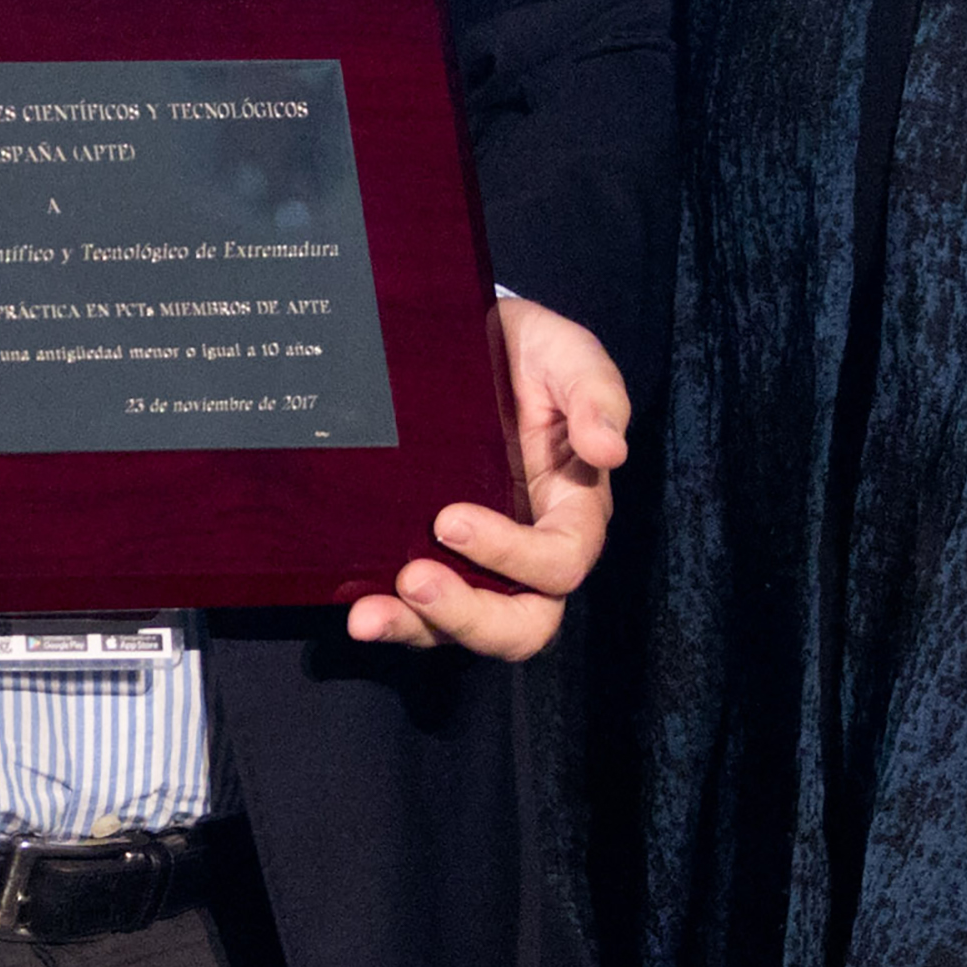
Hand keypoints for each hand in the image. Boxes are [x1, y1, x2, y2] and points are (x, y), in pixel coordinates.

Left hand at [345, 296, 632, 658]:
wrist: (469, 338)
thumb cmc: (528, 354)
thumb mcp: (568, 355)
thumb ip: (597, 394)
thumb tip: (611, 450)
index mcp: (572, 511)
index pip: (559, 561)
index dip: (513, 556)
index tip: (450, 519)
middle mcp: (530, 549)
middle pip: (523, 623)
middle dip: (469, 616)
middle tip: (415, 582)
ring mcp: (480, 563)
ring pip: (463, 628)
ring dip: (415, 628)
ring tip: (367, 615)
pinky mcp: (435, 559)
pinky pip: (420, 610)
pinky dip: (391, 616)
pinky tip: (355, 608)